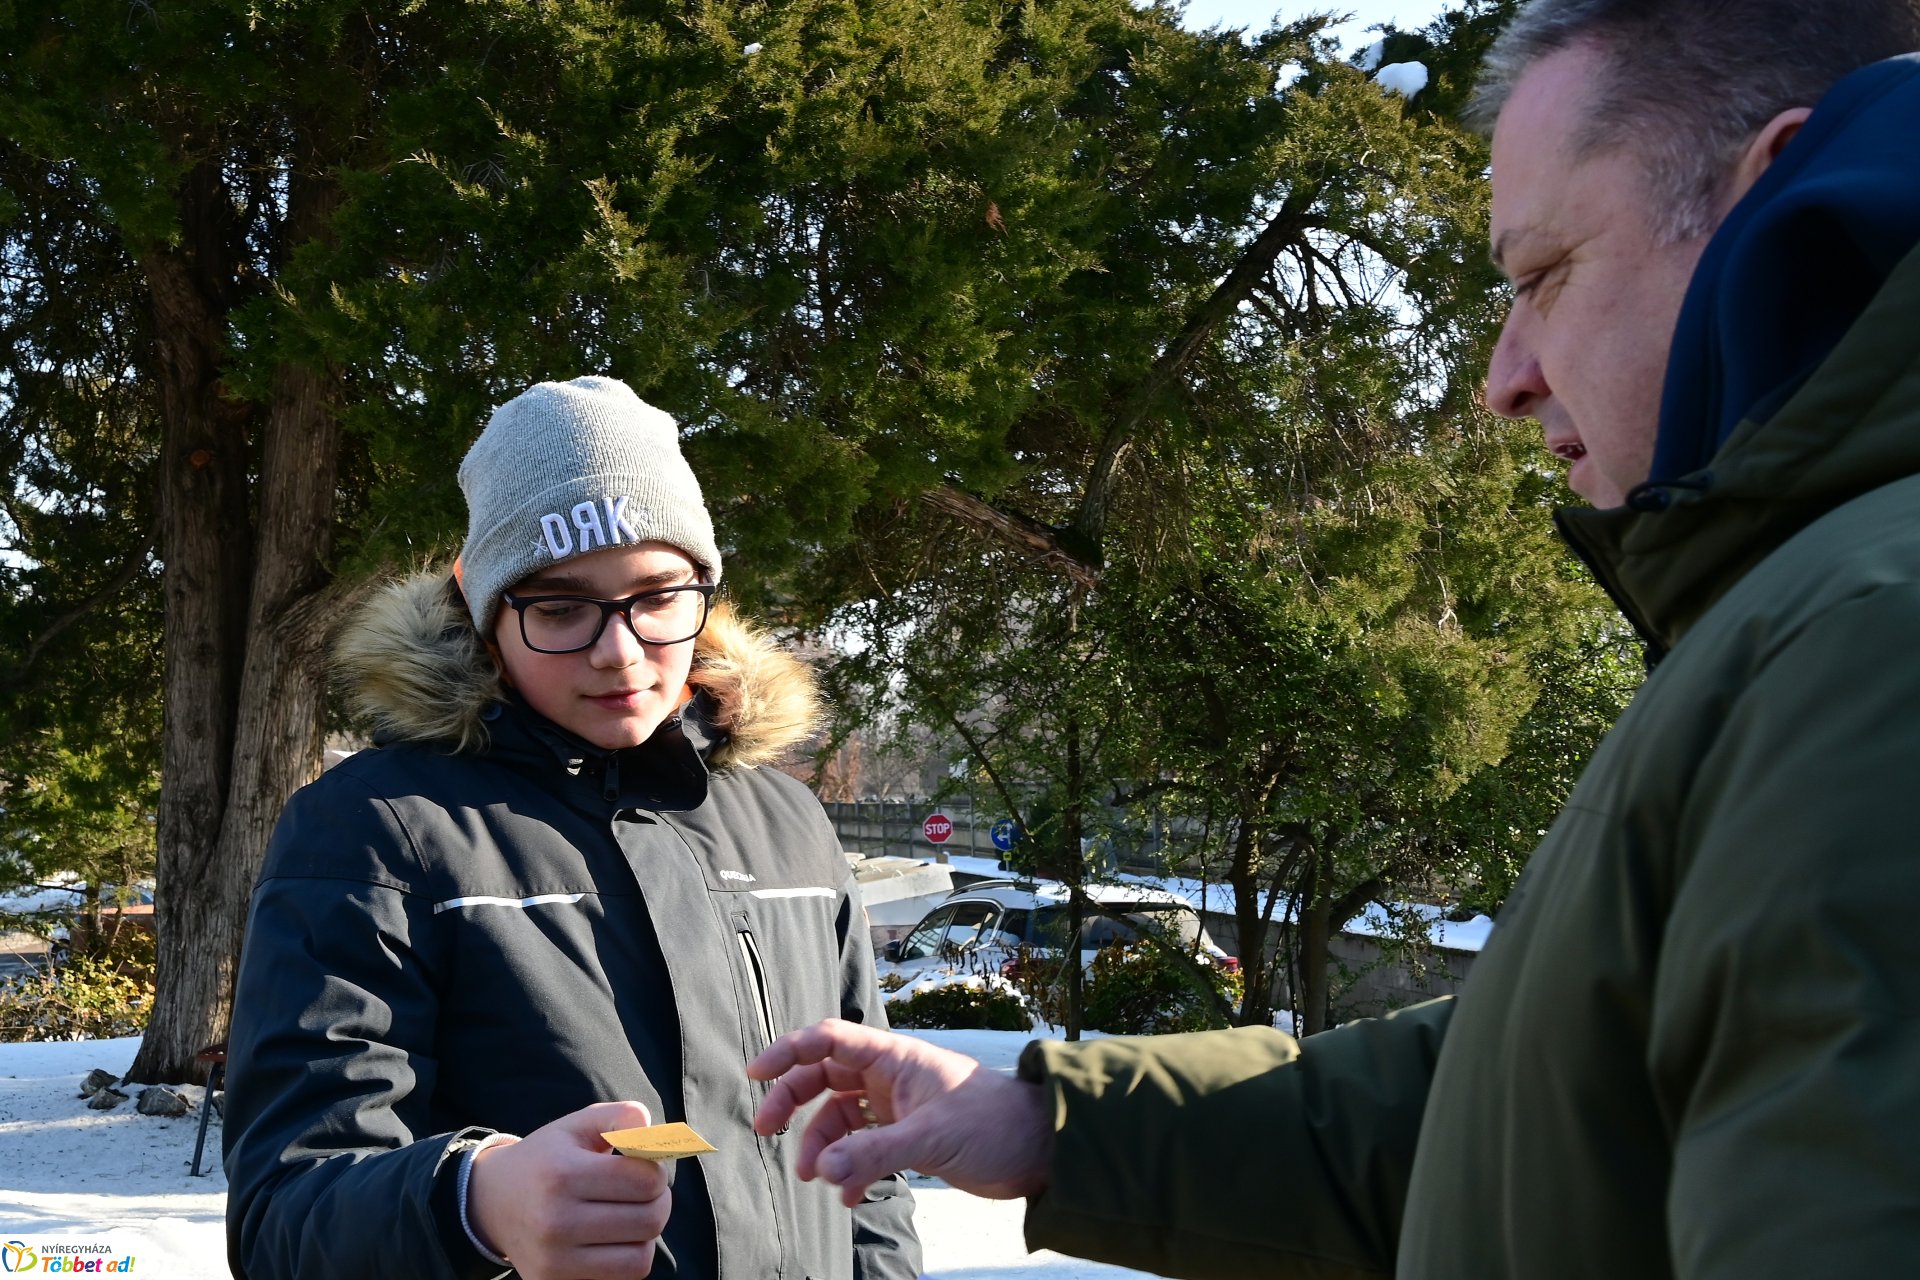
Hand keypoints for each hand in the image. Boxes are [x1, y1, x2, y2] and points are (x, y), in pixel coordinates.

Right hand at [467, 1101, 671, 1279]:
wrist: (492, 1202)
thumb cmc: (548, 1159)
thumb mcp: (578, 1125)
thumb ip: (621, 1117)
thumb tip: (652, 1131)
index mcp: (563, 1174)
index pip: (645, 1181)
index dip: (656, 1172)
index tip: (644, 1168)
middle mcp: (555, 1221)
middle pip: (649, 1221)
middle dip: (659, 1202)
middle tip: (645, 1193)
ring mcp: (553, 1259)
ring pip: (639, 1259)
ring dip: (645, 1236)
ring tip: (630, 1217)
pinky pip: (619, 1279)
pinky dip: (627, 1259)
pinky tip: (613, 1239)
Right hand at [747, 1018, 1052, 1205]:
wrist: (1039, 1151)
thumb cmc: (996, 1124)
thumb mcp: (932, 1137)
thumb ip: (874, 1154)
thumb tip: (821, 1169)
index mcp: (895, 1057)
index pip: (830, 1040)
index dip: (789, 1050)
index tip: (756, 1074)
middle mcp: (891, 1077)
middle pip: (824, 1078)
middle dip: (793, 1102)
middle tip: (767, 1131)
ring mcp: (897, 1107)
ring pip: (840, 1118)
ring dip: (823, 1147)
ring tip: (817, 1178)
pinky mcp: (906, 1138)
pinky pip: (861, 1148)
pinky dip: (849, 1170)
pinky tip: (850, 1196)